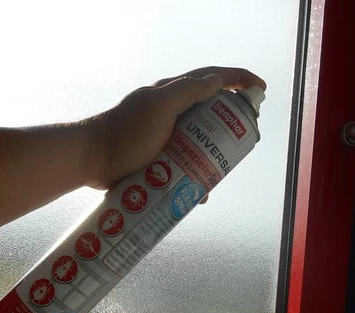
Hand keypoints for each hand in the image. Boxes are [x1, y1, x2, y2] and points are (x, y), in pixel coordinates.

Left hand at [86, 66, 266, 192]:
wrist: (92, 159)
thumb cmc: (125, 132)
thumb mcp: (160, 107)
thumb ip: (188, 91)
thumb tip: (218, 81)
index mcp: (172, 92)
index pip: (213, 79)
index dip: (240, 80)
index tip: (261, 90)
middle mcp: (170, 110)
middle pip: (210, 109)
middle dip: (231, 120)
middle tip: (244, 135)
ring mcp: (163, 133)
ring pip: (199, 139)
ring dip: (214, 152)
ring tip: (223, 168)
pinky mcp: (157, 155)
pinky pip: (184, 161)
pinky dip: (195, 173)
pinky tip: (200, 190)